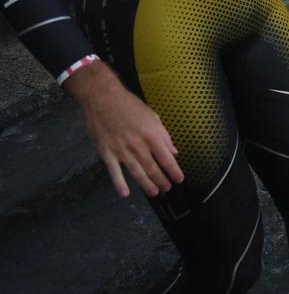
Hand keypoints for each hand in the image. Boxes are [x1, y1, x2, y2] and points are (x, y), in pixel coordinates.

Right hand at [69, 63, 181, 198]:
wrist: (103, 99)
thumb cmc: (130, 106)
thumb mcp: (153, 116)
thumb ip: (164, 135)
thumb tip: (173, 151)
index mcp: (152, 135)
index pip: (167, 158)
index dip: (174, 171)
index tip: (179, 179)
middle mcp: (138, 146)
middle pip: (153, 168)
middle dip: (162, 180)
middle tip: (167, 188)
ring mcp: (121, 151)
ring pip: (137, 173)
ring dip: (147, 185)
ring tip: (155, 193)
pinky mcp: (107, 153)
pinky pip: (114, 171)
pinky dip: (119, 184)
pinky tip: (125, 194)